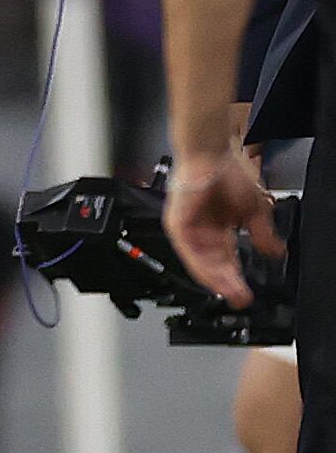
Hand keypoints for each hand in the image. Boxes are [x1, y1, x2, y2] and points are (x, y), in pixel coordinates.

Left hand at [164, 151, 283, 306]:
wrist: (214, 153)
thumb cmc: (229, 172)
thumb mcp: (254, 210)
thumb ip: (261, 234)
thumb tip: (275, 252)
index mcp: (218, 228)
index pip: (227, 260)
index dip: (236, 278)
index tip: (247, 294)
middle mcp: (202, 231)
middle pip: (214, 265)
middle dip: (228, 284)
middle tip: (240, 299)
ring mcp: (188, 229)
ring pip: (200, 263)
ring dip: (216, 279)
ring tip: (231, 293)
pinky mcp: (177, 224)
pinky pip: (188, 252)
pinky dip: (201, 266)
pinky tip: (213, 277)